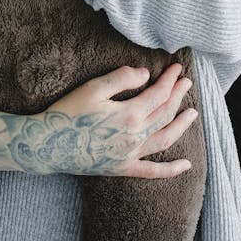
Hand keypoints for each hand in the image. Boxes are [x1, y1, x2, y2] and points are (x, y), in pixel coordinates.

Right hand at [0, 64, 197, 178]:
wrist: (48, 145)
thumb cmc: (67, 113)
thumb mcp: (92, 88)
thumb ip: (121, 78)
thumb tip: (146, 75)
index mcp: (129, 114)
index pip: (159, 95)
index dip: (170, 80)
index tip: (177, 68)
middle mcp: (135, 137)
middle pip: (165, 114)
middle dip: (178, 96)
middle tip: (186, 82)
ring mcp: (130, 155)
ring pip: (165, 139)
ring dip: (181, 125)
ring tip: (192, 114)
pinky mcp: (123, 168)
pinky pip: (152, 172)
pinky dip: (171, 170)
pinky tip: (186, 166)